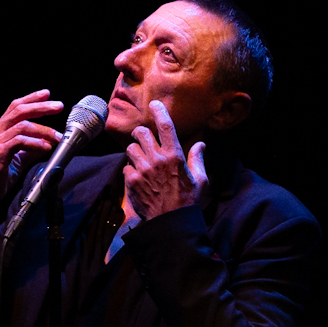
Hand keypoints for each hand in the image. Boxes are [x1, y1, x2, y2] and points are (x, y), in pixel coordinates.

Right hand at [0, 90, 63, 217]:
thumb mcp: (18, 158)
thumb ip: (31, 148)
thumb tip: (48, 142)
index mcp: (0, 130)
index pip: (15, 107)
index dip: (31, 98)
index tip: (47, 93)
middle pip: (19, 111)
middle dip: (41, 107)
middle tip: (59, 106)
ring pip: (22, 126)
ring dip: (44, 130)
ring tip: (58, 136)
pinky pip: (19, 142)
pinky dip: (35, 143)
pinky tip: (46, 147)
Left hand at [124, 100, 208, 220]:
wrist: (171, 223)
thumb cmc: (189, 201)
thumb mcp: (201, 180)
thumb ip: (198, 159)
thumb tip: (201, 145)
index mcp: (175, 156)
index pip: (166, 126)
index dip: (159, 111)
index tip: (154, 104)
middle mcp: (157, 159)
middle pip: (141, 133)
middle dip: (141, 133)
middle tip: (143, 138)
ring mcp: (142, 170)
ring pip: (131, 148)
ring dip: (135, 151)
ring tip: (140, 160)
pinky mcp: (131, 181)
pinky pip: (126, 167)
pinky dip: (131, 170)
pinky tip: (138, 177)